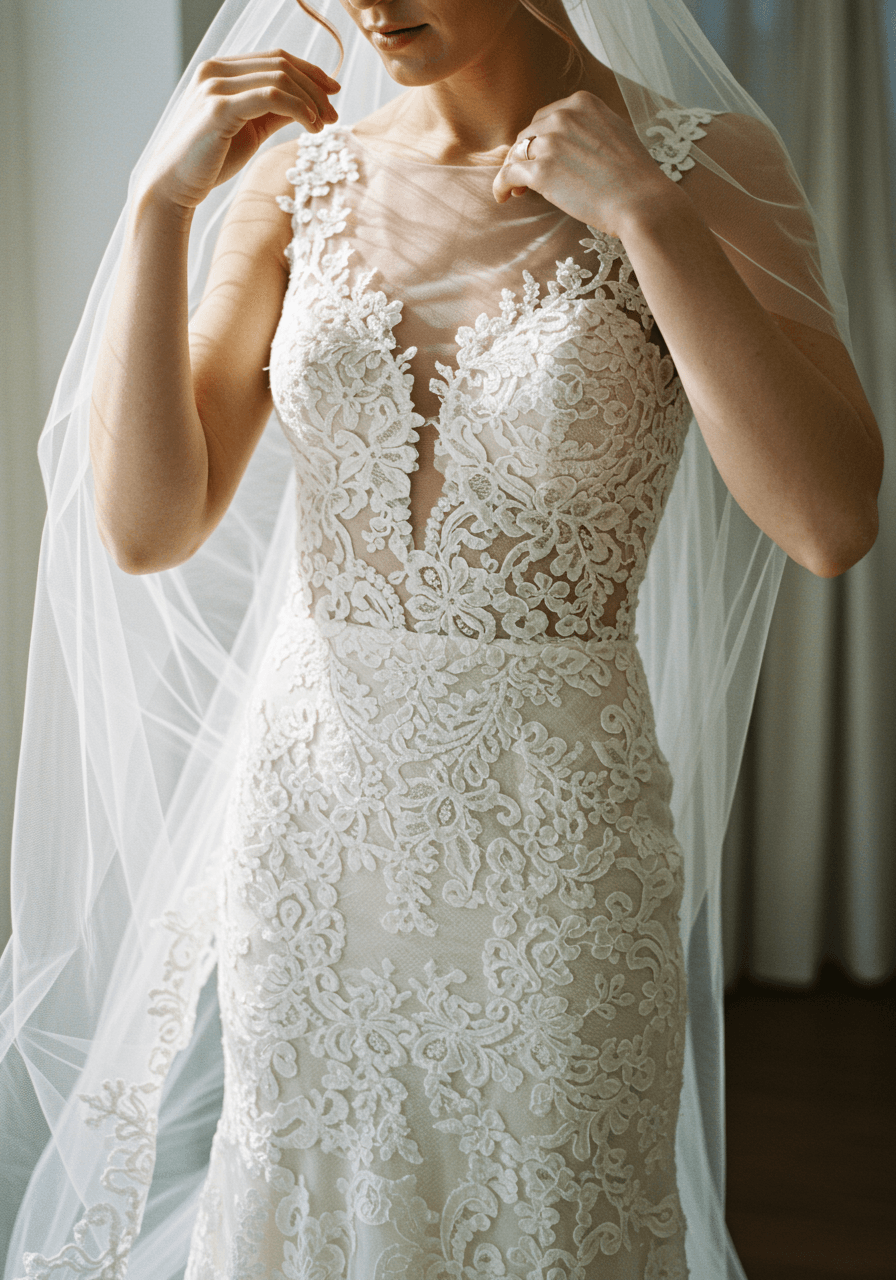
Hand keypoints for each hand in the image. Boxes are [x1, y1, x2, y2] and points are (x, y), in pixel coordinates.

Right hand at [139, 49, 340, 212]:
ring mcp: (215, 86)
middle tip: (334, 115)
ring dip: (310, 100)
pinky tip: (311, 127)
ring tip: (324, 125)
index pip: (275, 58)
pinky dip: (298, 108)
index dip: (310, 71)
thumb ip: (272, 113)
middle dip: (316, 88)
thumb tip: (306, 105)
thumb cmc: (209, 162)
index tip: (333, 92)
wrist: (174, 185)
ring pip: (280, 77)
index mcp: (221, 70)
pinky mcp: (219, 108)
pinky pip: (271, 96)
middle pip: (282, 64)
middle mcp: (216, 70)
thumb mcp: (248, 131)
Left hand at [493, 90, 676, 237]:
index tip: (541, 156)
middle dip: (527, 155)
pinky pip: (508, 175)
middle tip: (528, 179)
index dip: (540, 139)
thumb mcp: (616, 132)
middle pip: (529, 134)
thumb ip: (591, 129)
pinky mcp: (540, 171)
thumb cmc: (635, 175)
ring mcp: (550, 143)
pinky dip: (501, 186)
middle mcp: (562, 116)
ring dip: (514, 171)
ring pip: (516, 154)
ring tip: (518, 191)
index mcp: (582, 103)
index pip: (547, 117)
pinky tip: (503, 197)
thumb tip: (573, 144)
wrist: (641, 200)